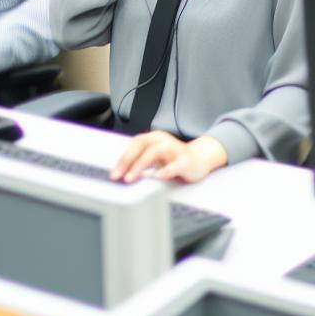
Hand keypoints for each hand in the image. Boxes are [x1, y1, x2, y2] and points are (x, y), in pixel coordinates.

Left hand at [111, 131, 228, 183]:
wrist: (201, 158)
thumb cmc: (175, 158)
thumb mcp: (156, 156)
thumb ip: (140, 161)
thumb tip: (121, 173)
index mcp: (154, 138)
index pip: (134, 144)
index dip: (122, 158)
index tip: (113, 174)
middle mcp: (163, 140)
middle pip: (142, 145)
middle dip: (127, 161)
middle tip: (118, 176)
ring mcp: (175, 150)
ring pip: (155, 152)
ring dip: (140, 165)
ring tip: (131, 177)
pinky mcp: (185, 161)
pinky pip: (175, 165)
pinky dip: (165, 171)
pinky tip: (156, 177)